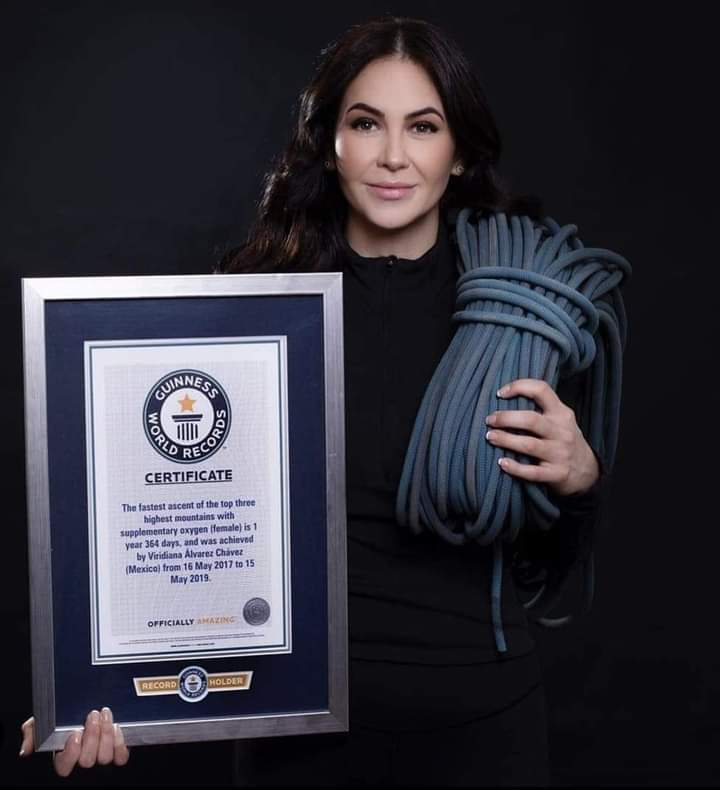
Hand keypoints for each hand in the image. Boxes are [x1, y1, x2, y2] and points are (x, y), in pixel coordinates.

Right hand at [19, 708, 129, 776]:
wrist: (90, 706)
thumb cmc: (64, 717)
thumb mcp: (44, 721)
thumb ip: (33, 732)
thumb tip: (26, 749)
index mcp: (63, 757)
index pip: (64, 767)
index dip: (71, 752)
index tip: (74, 733)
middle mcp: (82, 760)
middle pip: (87, 761)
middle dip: (91, 737)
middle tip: (92, 715)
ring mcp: (100, 757)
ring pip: (104, 758)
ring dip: (105, 735)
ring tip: (105, 714)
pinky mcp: (116, 752)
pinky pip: (121, 757)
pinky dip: (119, 743)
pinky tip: (115, 727)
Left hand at [485, 378, 599, 496]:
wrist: (587, 470)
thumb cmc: (564, 439)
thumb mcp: (559, 419)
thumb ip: (540, 408)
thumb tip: (503, 399)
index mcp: (561, 413)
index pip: (541, 390)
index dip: (519, 387)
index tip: (499, 393)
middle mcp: (562, 431)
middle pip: (530, 420)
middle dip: (505, 419)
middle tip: (489, 420)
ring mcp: (560, 453)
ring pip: (529, 445)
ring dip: (505, 440)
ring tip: (490, 437)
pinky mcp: (557, 473)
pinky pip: (533, 472)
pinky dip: (515, 468)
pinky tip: (502, 463)